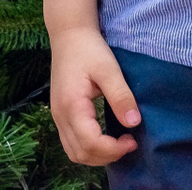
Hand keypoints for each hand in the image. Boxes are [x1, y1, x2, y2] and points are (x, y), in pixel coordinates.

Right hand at [49, 27, 139, 165]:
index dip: (113, 149)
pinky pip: (71, 143)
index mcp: (71, 106)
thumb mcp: (109, 69)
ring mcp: (57, 117)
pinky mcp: (60, 115)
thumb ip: (121, 96)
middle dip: (106, 155)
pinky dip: (89, 148)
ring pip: (74, 152)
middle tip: (129, 143)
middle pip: (80, 154)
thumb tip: (134, 123)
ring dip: (97, 155)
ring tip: (119, 143)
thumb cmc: (89, 49)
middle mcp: (60, 116)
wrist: (68, 35)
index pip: (90, 143)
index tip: (133, 139)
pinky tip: (105, 138)